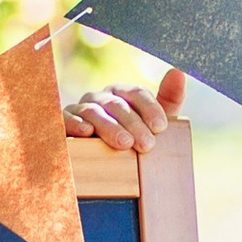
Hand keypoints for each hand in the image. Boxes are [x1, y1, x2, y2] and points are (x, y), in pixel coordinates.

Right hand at [65, 65, 185, 147]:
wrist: (102, 168)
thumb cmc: (132, 141)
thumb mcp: (153, 124)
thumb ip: (168, 99)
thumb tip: (179, 72)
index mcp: (122, 94)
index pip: (136, 93)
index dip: (150, 108)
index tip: (161, 128)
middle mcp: (101, 98)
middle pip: (117, 104)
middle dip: (134, 124)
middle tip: (147, 144)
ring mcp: (80, 109)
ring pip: (94, 112)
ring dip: (109, 127)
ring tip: (124, 144)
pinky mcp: (63, 123)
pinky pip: (67, 119)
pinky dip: (76, 124)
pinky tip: (87, 133)